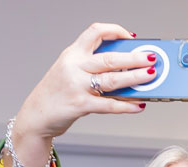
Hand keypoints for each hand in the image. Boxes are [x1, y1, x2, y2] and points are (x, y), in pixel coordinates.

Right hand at [9, 23, 151, 166]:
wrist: (36, 115)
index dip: (115, 31)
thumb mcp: (70, 70)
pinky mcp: (80, 105)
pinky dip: (127, 106)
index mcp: (72, 53)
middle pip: (109, 58)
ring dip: (135, 78)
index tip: (131, 37)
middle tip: (152, 58)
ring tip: (151, 76)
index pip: (95, 32)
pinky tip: (139, 105)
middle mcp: (73, 66)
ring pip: (112, 79)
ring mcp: (76, 86)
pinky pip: (109, 105)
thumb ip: (93, 66)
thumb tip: (128, 68)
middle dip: (134, 58)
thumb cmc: (58, 92)